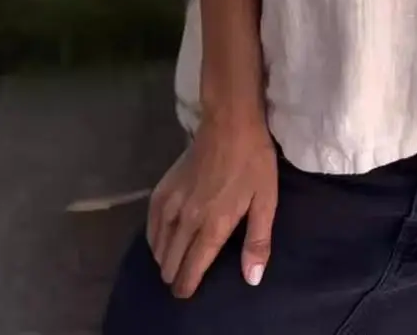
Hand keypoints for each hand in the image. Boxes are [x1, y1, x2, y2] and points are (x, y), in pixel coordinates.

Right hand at [147, 116, 277, 298]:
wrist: (230, 124)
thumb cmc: (253, 161)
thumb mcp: (266, 200)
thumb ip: (257, 241)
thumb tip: (251, 279)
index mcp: (213, 225)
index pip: (191, 268)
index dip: (187, 286)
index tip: (187, 293)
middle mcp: (187, 220)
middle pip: (171, 261)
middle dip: (175, 275)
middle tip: (183, 278)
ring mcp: (171, 204)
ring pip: (158, 246)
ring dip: (164, 258)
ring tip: (173, 263)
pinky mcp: (162, 189)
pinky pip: (150, 225)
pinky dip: (153, 238)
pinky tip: (159, 240)